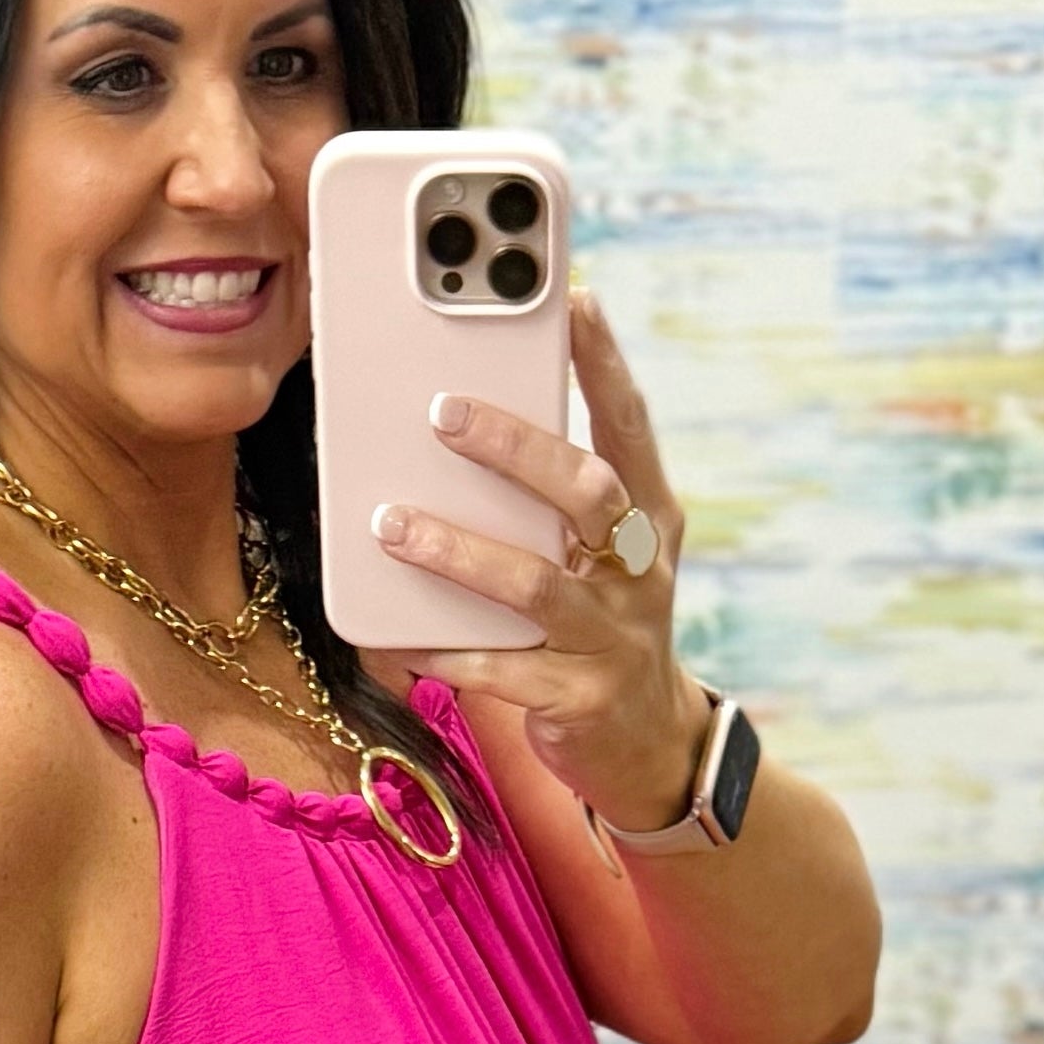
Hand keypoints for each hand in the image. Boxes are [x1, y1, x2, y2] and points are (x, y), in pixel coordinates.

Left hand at [372, 286, 699, 829]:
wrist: (646, 745)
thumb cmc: (600, 624)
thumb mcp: (597, 556)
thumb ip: (550, 501)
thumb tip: (461, 423)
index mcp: (650, 519)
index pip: (631, 426)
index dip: (605, 362)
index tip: (574, 297)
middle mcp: (640, 571)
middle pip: (586, 492)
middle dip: (515, 448)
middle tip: (443, 412)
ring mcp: (613, 638)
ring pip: (535, 581)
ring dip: (459, 550)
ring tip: (393, 525)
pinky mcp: (579, 700)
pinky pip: (504, 671)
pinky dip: (449, 651)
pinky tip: (402, 639)